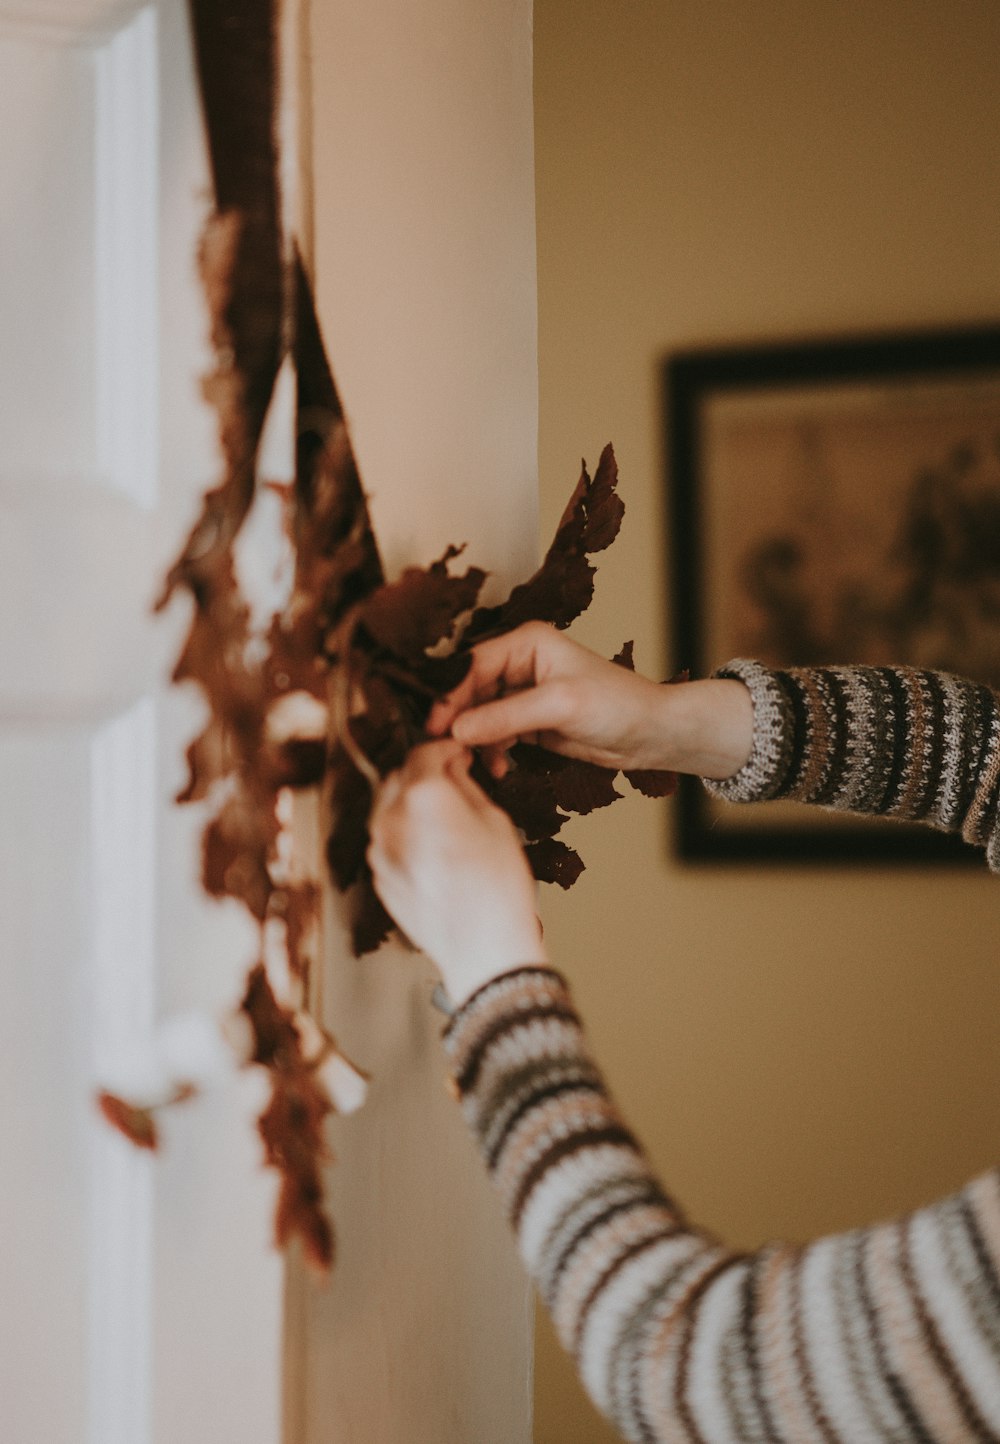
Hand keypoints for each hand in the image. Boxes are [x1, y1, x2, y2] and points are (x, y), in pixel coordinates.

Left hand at [367, 740, 547, 1005]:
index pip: (423, 752)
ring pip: (390, 808)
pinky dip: (406, 834)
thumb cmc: (496, 888)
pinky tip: (435, 849)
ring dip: (412, 803)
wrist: (482, 949)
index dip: (445, 748)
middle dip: (425, 774)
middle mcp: (390, 818)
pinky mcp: (379, 876)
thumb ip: (465, 786)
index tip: (458, 754)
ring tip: (447, 818)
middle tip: (455, 781)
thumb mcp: (495, 822)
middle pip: (400, 777)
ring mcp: (380, 849)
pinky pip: (388, 840)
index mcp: (422, 796)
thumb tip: (454, 769)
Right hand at [427, 621, 752, 779]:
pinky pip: (495, 735)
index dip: (450, 694)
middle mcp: (520, 663)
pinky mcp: (528, 721)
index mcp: (526, 642)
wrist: (650, 733)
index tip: (436, 724)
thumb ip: (506, 716)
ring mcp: (522, 694)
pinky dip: (492, 751)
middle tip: (445, 748)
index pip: (472, 664)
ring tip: (476, 764)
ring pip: (479, 715)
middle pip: (469, 690)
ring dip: (475, 740)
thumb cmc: (616, 704)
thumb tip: (458, 729)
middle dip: (459, 720)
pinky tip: (498, 767)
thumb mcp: (559, 706)